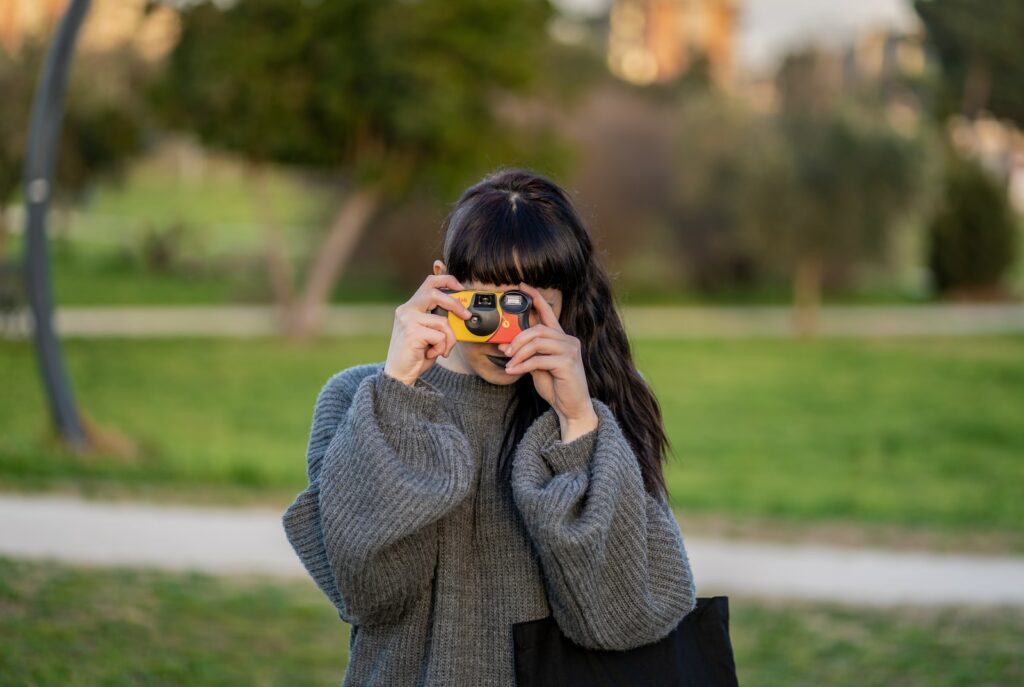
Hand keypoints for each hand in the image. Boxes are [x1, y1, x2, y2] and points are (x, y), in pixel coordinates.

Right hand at [383, 274, 471, 385]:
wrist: (399, 374)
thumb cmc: (417, 353)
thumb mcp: (429, 332)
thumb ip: (439, 319)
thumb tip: (463, 313)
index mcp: (410, 306)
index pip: (430, 282)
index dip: (448, 280)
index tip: (461, 289)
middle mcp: (406, 310)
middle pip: (435, 294)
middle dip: (455, 304)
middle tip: (466, 316)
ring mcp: (407, 321)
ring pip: (443, 322)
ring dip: (449, 339)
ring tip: (443, 349)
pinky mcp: (412, 333)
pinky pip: (440, 336)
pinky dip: (442, 347)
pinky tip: (431, 354)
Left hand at [499, 282, 597, 441]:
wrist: (571, 408)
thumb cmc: (556, 386)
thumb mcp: (538, 367)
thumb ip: (528, 353)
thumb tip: (506, 345)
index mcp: (561, 338)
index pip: (548, 313)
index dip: (536, 298)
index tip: (521, 287)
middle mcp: (568, 341)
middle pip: (538, 329)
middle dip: (518, 338)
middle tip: (505, 351)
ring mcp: (570, 351)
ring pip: (537, 342)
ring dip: (519, 353)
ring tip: (509, 363)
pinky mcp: (567, 363)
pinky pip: (539, 359)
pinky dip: (523, 365)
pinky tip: (514, 371)